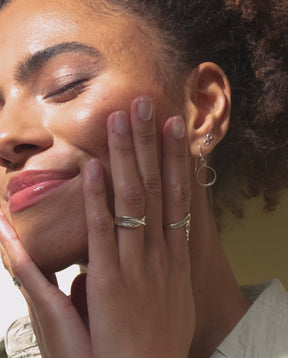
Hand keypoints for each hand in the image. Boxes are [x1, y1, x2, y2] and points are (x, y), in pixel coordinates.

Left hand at [0, 96, 194, 357]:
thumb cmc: (158, 341)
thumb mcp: (174, 300)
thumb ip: (165, 267)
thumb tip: (157, 243)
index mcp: (175, 256)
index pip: (177, 196)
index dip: (176, 160)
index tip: (173, 129)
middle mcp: (160, 252)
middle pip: (156, 186)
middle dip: (151, 143)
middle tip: (146, 105)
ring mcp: (137, 263)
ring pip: (133, 198)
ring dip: (127, 156)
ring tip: (122, 119)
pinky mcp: (109, 280)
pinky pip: (104, 230)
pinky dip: (99, 197)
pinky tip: (96, 166)